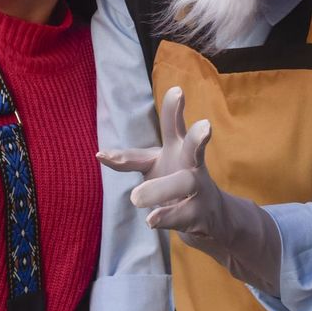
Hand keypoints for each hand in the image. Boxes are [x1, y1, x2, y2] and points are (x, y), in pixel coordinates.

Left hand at [99, 87, 282, 290]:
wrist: (212, 217)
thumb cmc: (176, 181)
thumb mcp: (154, 165)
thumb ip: (129, 159)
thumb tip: (99, 154)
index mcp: (178, 147)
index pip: (174, 125)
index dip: (174, 108)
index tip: (176, 90)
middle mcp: (192, 164)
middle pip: (195, 147)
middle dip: (199, 137)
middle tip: (206, 125)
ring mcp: (200, 189)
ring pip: (185, 183)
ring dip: (161, 189)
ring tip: (135, 198)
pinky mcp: (202, 214)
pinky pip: (183, 214)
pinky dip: (166, 216)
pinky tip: (152, 220)